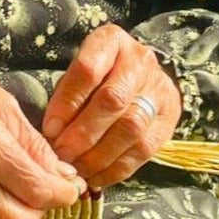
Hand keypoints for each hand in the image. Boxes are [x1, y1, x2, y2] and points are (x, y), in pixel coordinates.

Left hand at [41, 24, 181, 187]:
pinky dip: (117, 168)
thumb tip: (53, 134)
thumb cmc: (100, 73)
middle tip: (63, 155)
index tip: (50, 129)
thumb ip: (67, 95)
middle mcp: (139, 61)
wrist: (142, 74)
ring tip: (78, 169)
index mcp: (111, 41)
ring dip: (100, 155)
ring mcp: (158, 89)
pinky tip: (97, 176)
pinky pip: (144, 150)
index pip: (88, 70)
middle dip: (84, 133)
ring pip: (131, 127)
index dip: (67, 103)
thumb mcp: (79, 70)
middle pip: (113, 100)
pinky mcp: (169, 119)